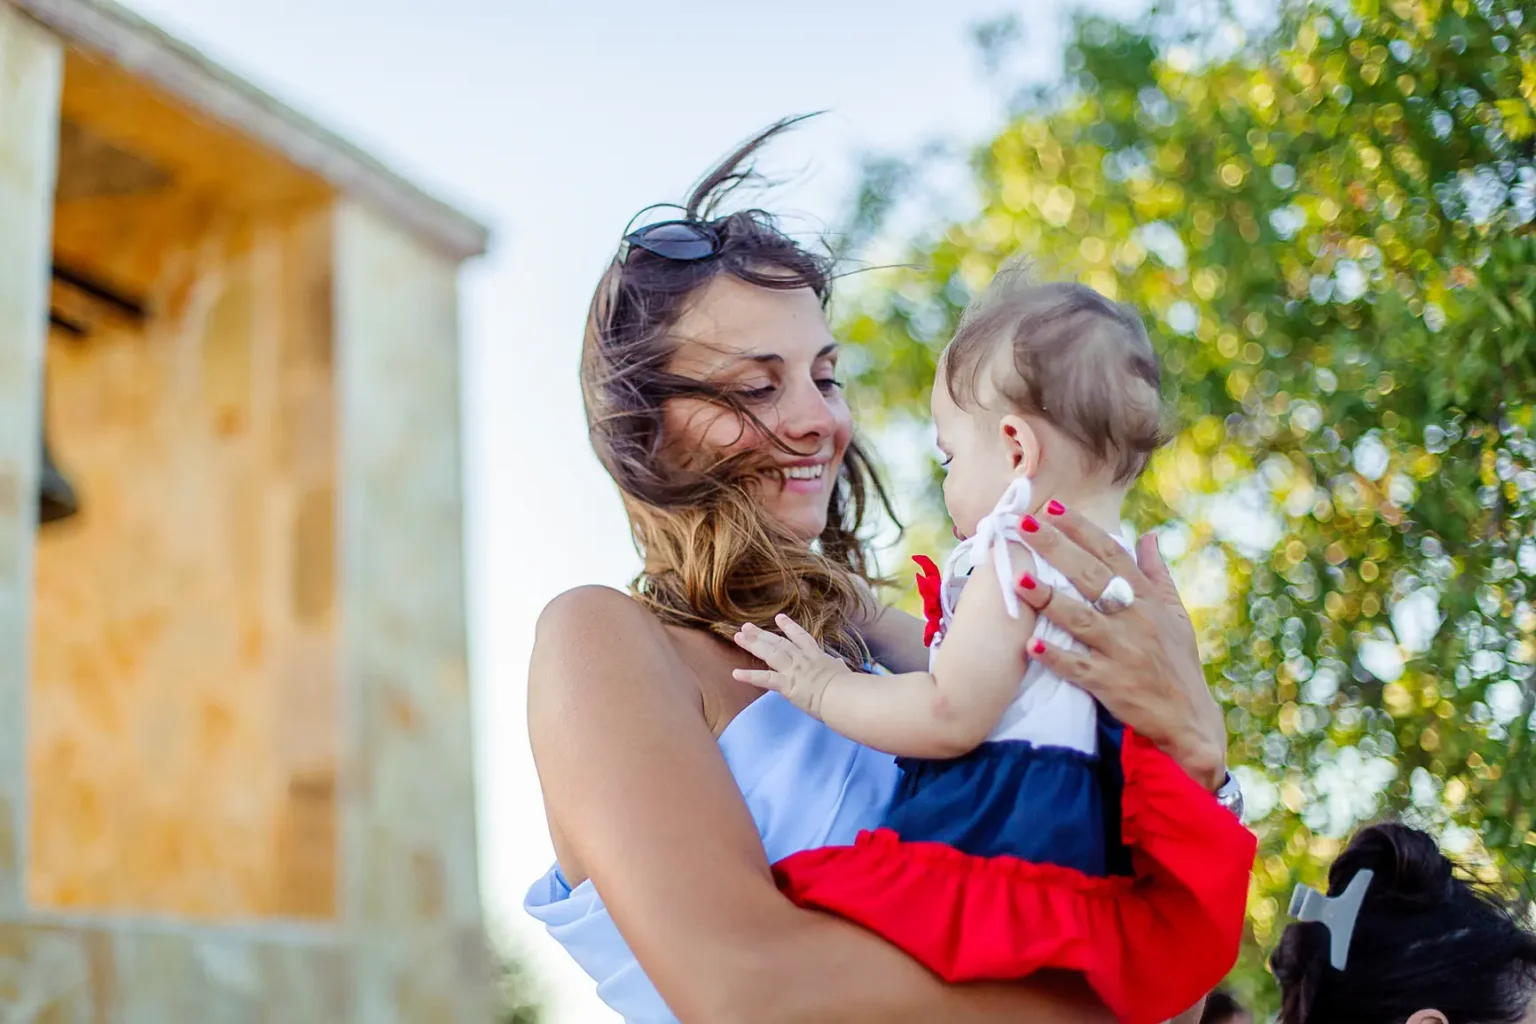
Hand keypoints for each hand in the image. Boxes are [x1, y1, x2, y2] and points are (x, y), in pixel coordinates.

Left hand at [732, 615, 852, 719]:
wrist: (844, 696)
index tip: (779, 618)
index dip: (789, 627)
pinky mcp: (787, 684)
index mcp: (816, 656)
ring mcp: (793, 670)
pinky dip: (749, 676)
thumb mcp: (843, 673)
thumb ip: (838, 667)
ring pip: (769, 653)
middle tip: (745, 626)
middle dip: (761, 634)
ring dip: (752, 645)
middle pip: (778, 643)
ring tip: (738, 637)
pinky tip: (735, 673)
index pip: (801, 638)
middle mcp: (802, 659)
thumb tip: (840, 665)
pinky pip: (764, 679)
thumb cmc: (848, 687)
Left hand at [1015, 505, 1227, 791]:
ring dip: (1049, 600)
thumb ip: (1157, 574)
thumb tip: (1148, 535)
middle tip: (1025, 525)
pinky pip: (1078, 668)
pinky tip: (1030, 644)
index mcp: (1148, 599)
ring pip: (1081, 619)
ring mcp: (1123, 652)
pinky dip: (1055, 656)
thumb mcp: (1176, 615)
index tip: (1053, 508)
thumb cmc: (1176, 662)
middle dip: (1058, 549)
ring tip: (1018, 579)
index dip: (1083, 529)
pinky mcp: (1111, 684)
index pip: (1112, 554)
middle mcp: (1136, 620)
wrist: (1189, 720)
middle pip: (1092, 576)